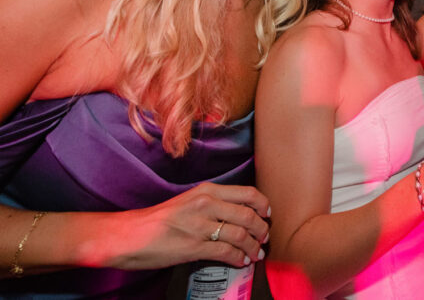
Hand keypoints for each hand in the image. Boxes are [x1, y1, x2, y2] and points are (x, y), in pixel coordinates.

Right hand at [101, 183, 269, 269]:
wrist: (128, 234)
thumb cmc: (159, 219)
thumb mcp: (189, 201)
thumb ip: (213, 204)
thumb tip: (237, 214)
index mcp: (207, 190)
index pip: (248, 193)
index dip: (263, 206)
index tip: (267, 215)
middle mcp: (206, 204)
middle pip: (249, 215)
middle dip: (262, 230)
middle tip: (265, 238)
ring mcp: (200, 225)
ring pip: (241, 235)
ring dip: (253, 247)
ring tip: (256, 253)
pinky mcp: (194, 246)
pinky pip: (226, 252)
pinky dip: (238, 258)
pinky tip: (241, 261)